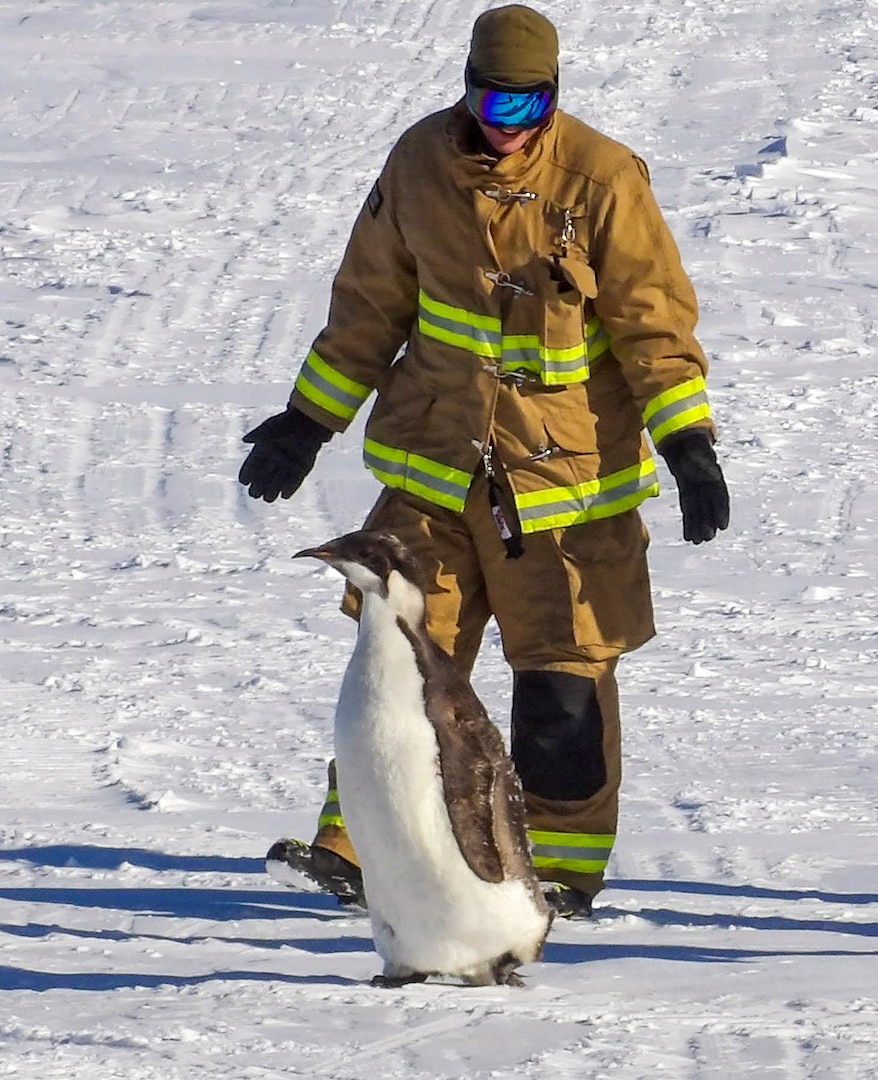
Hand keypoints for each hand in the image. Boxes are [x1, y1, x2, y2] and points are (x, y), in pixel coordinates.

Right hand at [238, 408, 331, 501]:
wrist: (309, 422)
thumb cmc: (288, 423)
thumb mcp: (270, 427)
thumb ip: (258, 434)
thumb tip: (245, 440)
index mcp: (265, 448)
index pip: (253, 463)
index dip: (248, 472)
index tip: (244, 481)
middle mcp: (276, 457)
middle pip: (264, 475)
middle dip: (259, 485)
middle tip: (254, 494)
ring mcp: (289, 463)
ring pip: (279, 480)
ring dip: (273, 489)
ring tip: (267, 498)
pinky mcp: (302, 467)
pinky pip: (295, 480)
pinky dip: (291, 488)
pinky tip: (285, 495)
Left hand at [660, 429, 729, 543]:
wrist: (682, 440)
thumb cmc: (691, 446)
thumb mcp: (697, 452)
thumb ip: (702, 462)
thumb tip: (710, 471)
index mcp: (714, 476)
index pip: (720, 496)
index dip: (721, 511)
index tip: (722, 526)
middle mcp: (708, 485)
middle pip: (710, 507)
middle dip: (708, 523)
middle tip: (706, 538)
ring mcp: (698, 489)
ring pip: (700, 511)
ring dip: (699, 526)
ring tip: (698, 541)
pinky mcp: (688, 493)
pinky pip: (689, 510)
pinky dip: (689, 522)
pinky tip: (689, 535)